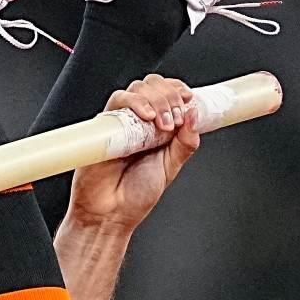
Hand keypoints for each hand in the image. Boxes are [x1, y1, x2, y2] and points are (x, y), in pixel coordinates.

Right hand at [65, 74, 202, 231]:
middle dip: (170, 96)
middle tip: (175, 120)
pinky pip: (118, 100)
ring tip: (163, 125)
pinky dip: (135, 102)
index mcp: (155, 128)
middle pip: (153, 85)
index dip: (178, 90)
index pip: (167, 93)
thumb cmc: (135, 195)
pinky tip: (147, 116)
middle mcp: (138, 121)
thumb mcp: (171, 167)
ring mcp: (121, 122)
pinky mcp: (104, 126)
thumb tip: (195, 113)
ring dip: (157, 100)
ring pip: (138, 88)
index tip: (189, 99)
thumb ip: (186, 142)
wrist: (110, 214)